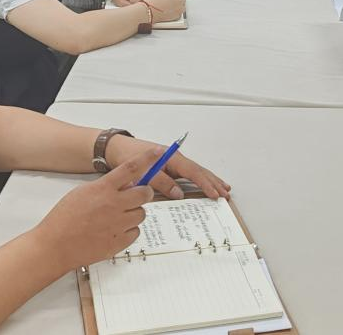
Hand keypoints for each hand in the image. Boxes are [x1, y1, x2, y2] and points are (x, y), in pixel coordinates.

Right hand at [33, 148, 158, 271]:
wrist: (55, 245)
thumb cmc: (64, 218)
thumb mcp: (84, 192)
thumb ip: (106, 186)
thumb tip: (124, 184)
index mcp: (103, 189)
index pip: (131, 168)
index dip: (148, 159)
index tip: (158, 152)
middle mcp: (114, 205)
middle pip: (145, 193)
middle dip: (143, 193)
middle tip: (135, 196)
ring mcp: (118, 224)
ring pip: (141, 214)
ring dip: (134, 213)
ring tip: (117, 217)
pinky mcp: (119, 242)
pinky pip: (135, 232)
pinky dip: (128, 231)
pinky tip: (114, 230)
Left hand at [107, 135, 230, 200]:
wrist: (117, 149)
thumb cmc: (128, 157)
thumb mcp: (143, 171)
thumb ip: (161, 182)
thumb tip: (179, 193)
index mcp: (171, 158)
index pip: (193, 172)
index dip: (205, 184)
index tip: (215, 193)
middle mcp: (175, 159)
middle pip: (199, 171)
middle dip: (214, 182)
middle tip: (226, 194)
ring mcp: (173, 163)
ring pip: (196, 172)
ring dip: (210, 181)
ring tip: (223, 188)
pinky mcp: (169, 167)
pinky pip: (189, 175)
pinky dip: (200, 180)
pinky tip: (205, 184)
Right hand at [144, 0, 185, 22]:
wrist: (151, 11)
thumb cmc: (154, 2)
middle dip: (178, 0)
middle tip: (171, 2)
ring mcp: (180, 8)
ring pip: (182, 6)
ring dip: (178, 6)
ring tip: (169, 7)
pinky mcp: (178, 16)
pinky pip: (180, 13)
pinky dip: (176, 12)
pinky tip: (169, 12)